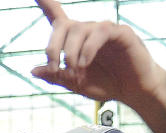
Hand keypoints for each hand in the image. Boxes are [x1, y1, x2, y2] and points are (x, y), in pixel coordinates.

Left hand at [30, 0, 163, 106]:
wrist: (132, 91)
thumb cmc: (105, 84)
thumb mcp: (75, 84)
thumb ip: (56, 77)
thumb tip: (32, 71)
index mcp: (75, 41)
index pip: (58, 17)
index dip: (47, 4)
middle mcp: (89, 31)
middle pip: (64, 26)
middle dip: (53, 47)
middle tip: (54, 67)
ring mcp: (105, 30)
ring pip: (80, 29)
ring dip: (71, 52)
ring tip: (74, 70)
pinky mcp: (121, 33)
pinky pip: (101, 32)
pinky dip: (88, 49)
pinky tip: (84, 63)